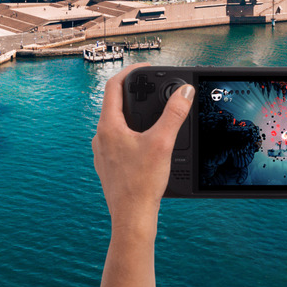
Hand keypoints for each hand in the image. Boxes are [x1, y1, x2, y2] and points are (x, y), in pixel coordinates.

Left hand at [93, 63, 193, 286]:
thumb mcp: (163, 142)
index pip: (113, 87)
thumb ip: (174, 113)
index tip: (146, 68)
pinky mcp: (108, 165)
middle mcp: (101, 137)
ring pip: (116, 123)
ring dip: (132, 114)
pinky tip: (146, 142)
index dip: (130, 73)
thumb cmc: (142, 183)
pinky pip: (118, 140)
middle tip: (152, 88)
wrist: (131, 217)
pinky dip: (132, 133)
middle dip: (134, 94)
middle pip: (114, 104)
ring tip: (152, 114)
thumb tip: (185, 91)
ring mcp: (102, 152)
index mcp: (108, 127)